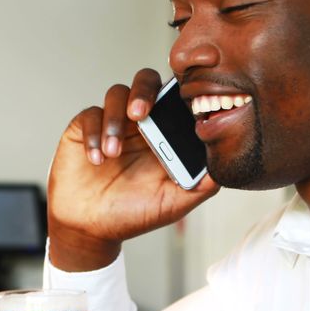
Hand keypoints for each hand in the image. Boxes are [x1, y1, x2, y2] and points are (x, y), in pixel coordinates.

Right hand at [47, 68, 218, 271]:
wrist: (91, 229)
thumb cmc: (133, 214)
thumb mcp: (173, 203)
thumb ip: (200, 183)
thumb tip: (224, 164)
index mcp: (163, 133)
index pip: (174, 98)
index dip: (178, 93)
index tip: (179, 107)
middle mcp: (139, 123)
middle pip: (145, 82)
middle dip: (144, 91)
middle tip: (140, 113)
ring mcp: (111, 123)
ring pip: (116, 94)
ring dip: (115, 120)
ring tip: (113, 152)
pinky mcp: (85, 128)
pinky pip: (90, 115)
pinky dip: (94, 134)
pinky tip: (96, 159)